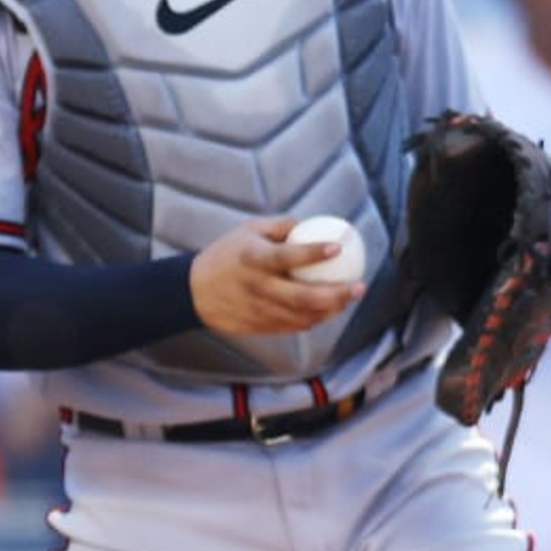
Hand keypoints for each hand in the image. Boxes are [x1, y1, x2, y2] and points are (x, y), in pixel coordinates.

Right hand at [188, 218, 361, 335]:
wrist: (192, 292)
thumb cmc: (224, 256)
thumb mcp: (246, 231)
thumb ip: (280, 227)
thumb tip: (311, 224)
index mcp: (253, 259)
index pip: (287, 256)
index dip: (314, 253)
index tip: (338, 247)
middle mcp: (257, 286)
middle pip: (303, 296)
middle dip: (336, 294)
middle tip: (358, 286)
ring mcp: (258, 309)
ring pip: (303, 316)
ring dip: (331, 309)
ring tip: (348, 298)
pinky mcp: (259, 325)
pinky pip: (293, 326)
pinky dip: (313, 319)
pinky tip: (326, 310)